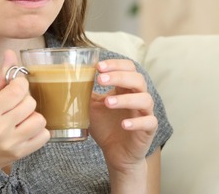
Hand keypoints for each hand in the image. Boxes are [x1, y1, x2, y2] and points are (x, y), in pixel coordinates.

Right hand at [0, 50, 49, 173]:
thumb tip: (11, 54)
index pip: (17, 89)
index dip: (20, 84)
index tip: (14, 87)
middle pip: (30, 103)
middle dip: (25, 99)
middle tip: (13, 105)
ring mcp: (12, 144)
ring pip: (40, 119)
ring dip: (32, 115)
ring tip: (20, 118)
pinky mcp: (22, 154)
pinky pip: (45, 135)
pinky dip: (38, 130)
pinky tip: (25, 129)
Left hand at [89, 59, 157, 174]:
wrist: (115, 153)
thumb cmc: (106, 126)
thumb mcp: (93, 106)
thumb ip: (86, 92)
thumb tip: (69, 76)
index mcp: (126, 88)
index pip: (128, 68)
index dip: (116, 64)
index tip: (98, 66)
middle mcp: (138, 97)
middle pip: (137, 79)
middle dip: (119, 77)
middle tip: (100, 79)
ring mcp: (145, 112)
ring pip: (145, 99)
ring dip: (126, 99)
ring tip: (108, 103)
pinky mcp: (148, 130)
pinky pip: (149, 122)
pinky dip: (137, 122)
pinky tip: (124, 124)